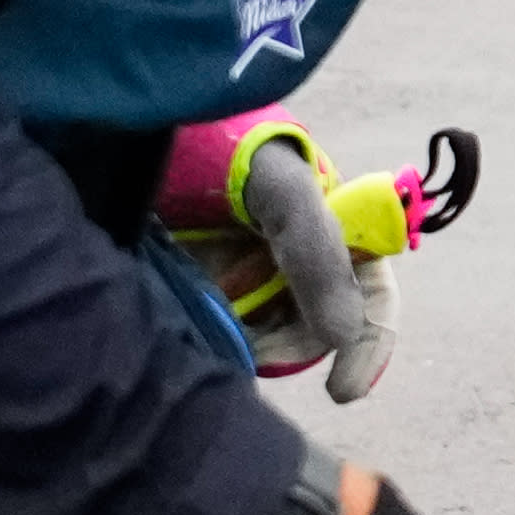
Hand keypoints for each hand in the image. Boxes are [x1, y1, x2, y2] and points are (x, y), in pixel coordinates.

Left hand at [153, 115, 458, 400]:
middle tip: (252, 348)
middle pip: (315, 333)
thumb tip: (343, 334)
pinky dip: (215, 344)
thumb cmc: (223, 140)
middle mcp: (295, 264)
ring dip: (250, 349)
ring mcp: (247, 280)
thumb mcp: (278, 184)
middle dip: (289, 348)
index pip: (370, 300)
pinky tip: (194, 332)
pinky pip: (220, 336)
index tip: (342, 391)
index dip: (368, 346)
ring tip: (216, 328)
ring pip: (267, 342)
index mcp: (332, 234)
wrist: (144, 123)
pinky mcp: (200, 292)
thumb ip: (315, 249)